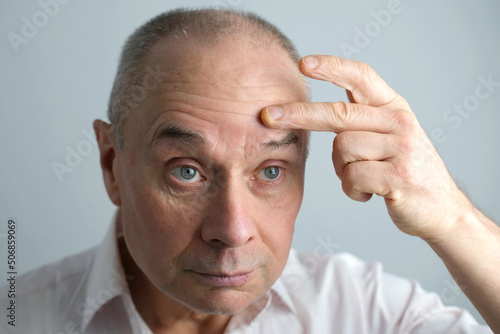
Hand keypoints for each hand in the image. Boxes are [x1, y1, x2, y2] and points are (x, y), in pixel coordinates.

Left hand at [261, 55, 470, 240]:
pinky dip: (352, 189)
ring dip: (342, 170)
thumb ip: (359, 120)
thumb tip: (312, 112)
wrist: (440, 208)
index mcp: (394, 107)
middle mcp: (399, 122)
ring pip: (341, 150)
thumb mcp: (389, 136)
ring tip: (363, 178)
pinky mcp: (398, 175)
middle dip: (299, 115)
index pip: (361, 77)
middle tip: (268, 116)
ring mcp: (401, 148)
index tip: (303, 64)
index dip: (332, 67)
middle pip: (338, 114)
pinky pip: (352, 177)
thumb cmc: (403, 170)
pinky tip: (369, 192)